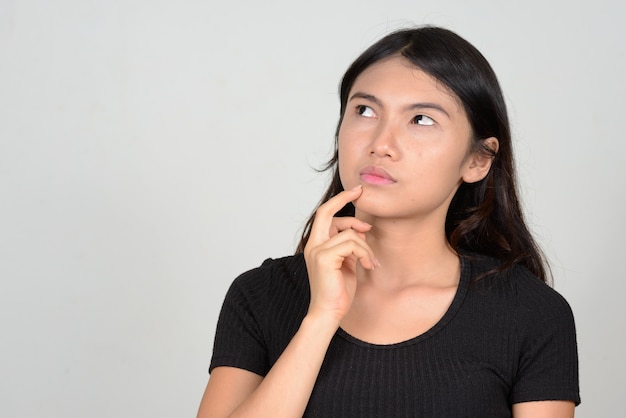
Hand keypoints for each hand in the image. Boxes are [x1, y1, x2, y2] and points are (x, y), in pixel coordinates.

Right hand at [303, 185, 378, 323]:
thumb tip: (360, 230)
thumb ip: (349, 245)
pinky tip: (368, 265)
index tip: (355, 191)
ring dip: (366, 246)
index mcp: (316, 244)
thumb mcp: (346, 262)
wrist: (329, 312)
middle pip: (325, 211)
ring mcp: (317, 250)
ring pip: (349, 233)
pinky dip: (364, 253)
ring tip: (371, 262)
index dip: (339, 201)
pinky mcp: (325, 258)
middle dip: (343, 198)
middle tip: (361, 192)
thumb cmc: (338, 291)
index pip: (324, 215)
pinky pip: (351, 244)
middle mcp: (313, 245)